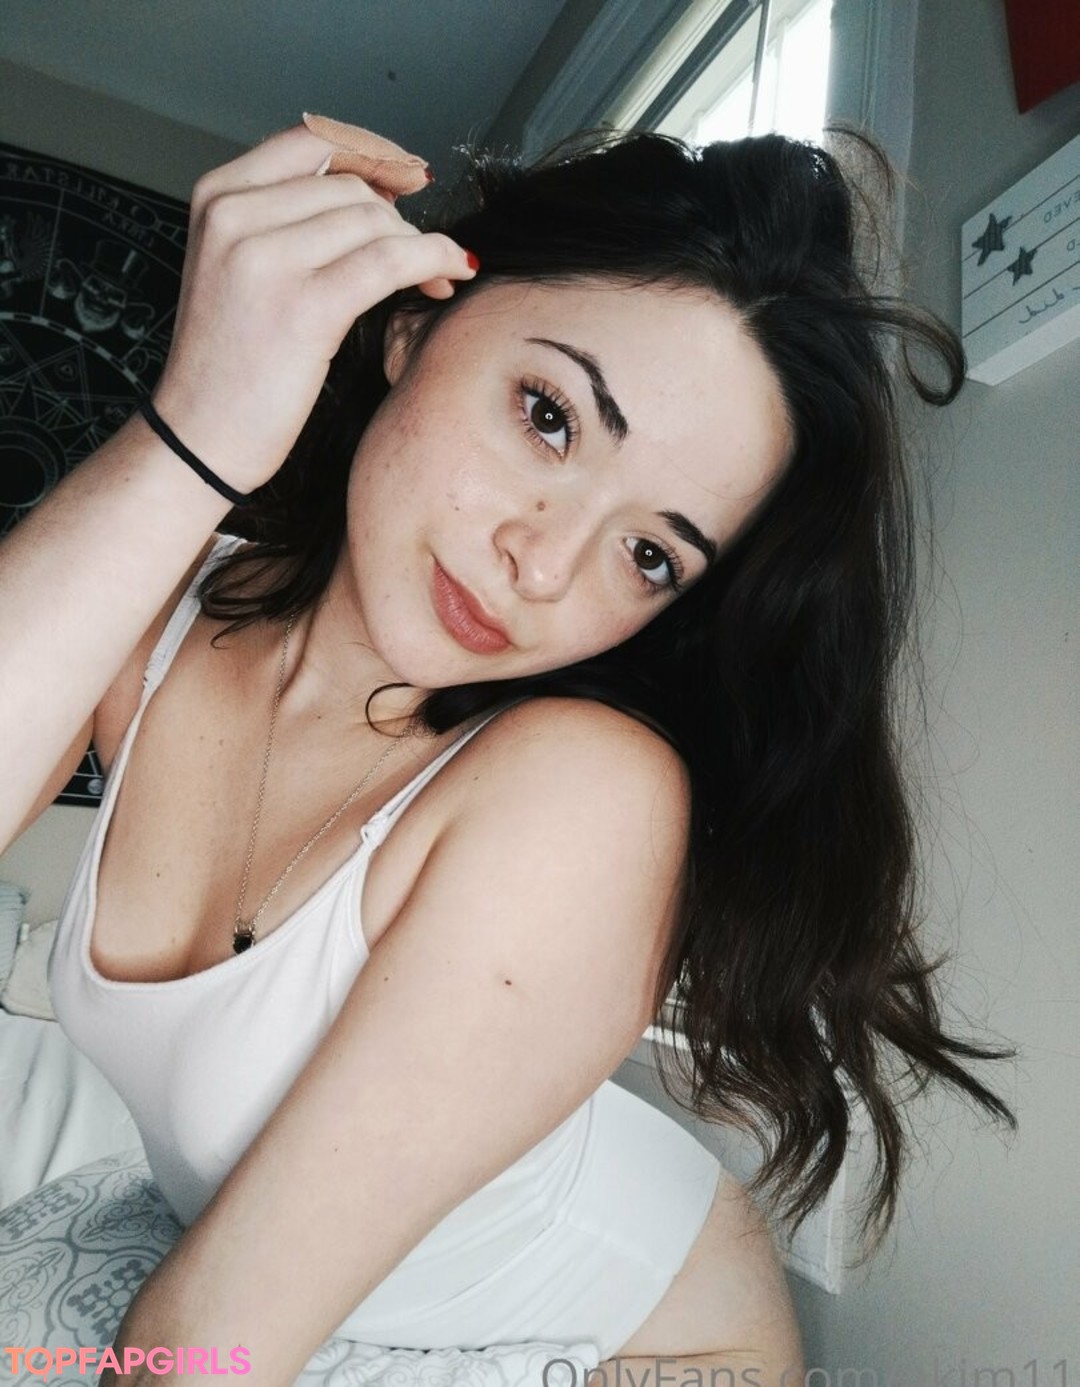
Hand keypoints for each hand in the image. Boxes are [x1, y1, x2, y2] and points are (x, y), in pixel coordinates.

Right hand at [149, 122, 476, 494]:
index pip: (315, 141)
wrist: (200, 434)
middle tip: (420, 259)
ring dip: (420, 247)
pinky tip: (449, 276)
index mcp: (217, 195)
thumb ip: (285, 220)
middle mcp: (236, 216)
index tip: (406, 187)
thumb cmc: (228, 364)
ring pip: (377, 222)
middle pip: (353, 188)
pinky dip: (434, 261)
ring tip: (433, 278)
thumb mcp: (236, 266)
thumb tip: (374, 193)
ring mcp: (266, 260)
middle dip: (400, 221)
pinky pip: (391, 261)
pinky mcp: (305, 307)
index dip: (374, 157)